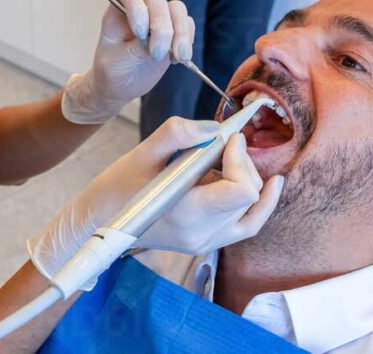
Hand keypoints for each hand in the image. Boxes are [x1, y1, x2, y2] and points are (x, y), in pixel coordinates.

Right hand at [27, 116, 284, 280]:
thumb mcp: (143, 152)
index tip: (227, 140)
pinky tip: (273, 185)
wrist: (99, 220)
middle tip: (224, 143)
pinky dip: (261, 206)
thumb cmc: (117, 186)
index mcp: (186, 212)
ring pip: (251, 209)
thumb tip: (215, 128)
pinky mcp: (205, 244)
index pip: (241, 190)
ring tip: (231, 158)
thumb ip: (179, 133)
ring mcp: (205, 243)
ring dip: (246, 178)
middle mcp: (201, 234)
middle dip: (242, 163)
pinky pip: (246, 226)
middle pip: (248, 195)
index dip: (240, 159)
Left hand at [61, 0, 194, 124]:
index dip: (136, 5)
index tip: (139, 32)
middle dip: (162, 28)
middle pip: (158, 1)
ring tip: (177, 57)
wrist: (121, 86)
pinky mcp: (174, 33)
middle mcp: (140, 10)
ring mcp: (158, 20)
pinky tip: (178, 59)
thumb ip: (136, 48)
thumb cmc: (111, 71)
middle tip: (156, 54)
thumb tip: (160, 39)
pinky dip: (188, 41)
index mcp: (117, 12)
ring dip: (181, 33)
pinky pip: (188, 25)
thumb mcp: (116, 62)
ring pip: (178, 10)